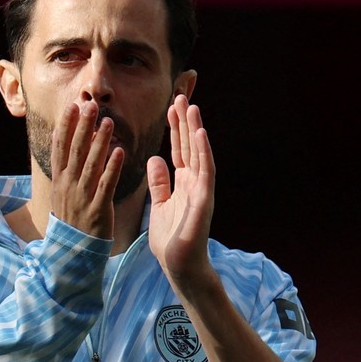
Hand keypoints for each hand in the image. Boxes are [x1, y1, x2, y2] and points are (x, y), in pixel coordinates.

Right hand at [48, 100, 123, 238]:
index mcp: (59, 181)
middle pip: (75, 151)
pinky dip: (112, 168)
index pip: (61, 148)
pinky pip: (106, 185)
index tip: (72, 106)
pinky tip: (119, 151)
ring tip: (108, 122)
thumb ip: (65, 167)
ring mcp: (82, 198)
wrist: (73, 252)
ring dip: (99, 142)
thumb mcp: (61, 193)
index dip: (66, 126)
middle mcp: (68, 186)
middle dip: (83, 127)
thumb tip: (64, 140)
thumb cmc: (72, 218)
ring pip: (90, 165)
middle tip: (91, 105)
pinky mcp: (97, 209)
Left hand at [146, 95, 215, 287]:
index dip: (174, 129)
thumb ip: (159, 182)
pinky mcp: (204, 200)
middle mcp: (194, 182)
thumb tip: (155, 159)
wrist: (179, 265)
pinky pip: (205, 172)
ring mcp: (201, 189)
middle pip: (189, 146)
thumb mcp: (158, 205)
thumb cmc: (170, 239)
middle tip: (179, 96)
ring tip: (191, 108)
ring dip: (195, 131)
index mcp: (182, 183)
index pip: (178, 150)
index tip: (170, 106)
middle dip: (184, 122)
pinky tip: (200, 135)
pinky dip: (204, 152)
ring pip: (199, 154)